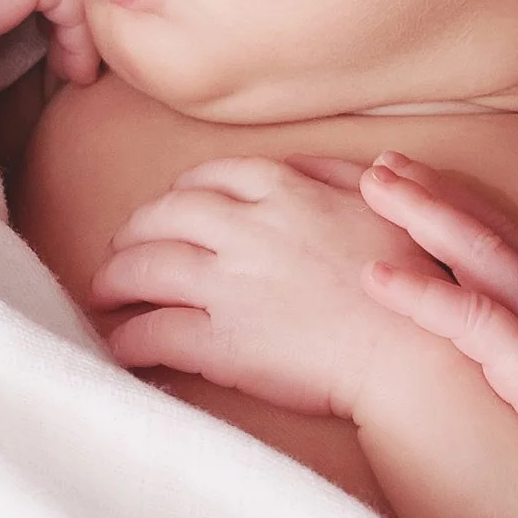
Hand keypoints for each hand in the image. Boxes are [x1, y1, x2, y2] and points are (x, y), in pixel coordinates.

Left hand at [89, 157, 431, 414]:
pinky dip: (127, 338)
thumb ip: (336, 174)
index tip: (172, 209)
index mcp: (284, 192)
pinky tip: (118, 345)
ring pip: (142, 267)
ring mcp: (228, 286)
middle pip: (162, 215)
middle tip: (123, 249)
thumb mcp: (385, 202)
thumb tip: (299, 165)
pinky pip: (153, 332)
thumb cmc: (413, 280)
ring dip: (113, 277)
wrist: (414, 351)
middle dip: (133, 230)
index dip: (180, 194)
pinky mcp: (221, 342)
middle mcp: (246, 229)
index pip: (208, 179)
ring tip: (104, 292)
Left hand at [358, 154, 517, 481]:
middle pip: (490, 228)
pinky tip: (373, 277)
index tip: (433, 181)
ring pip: (475, 250)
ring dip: (422, 213)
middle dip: (436, 190)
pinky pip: (465, 318)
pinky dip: (418, 294)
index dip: (475, 207)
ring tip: (375, 183)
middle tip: (386, 162)